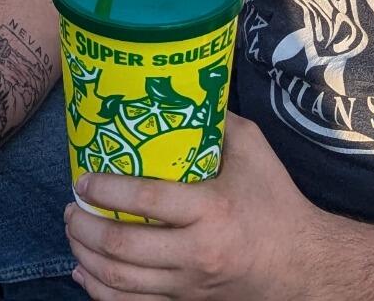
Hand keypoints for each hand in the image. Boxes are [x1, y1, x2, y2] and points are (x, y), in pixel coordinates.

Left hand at [66, 115, 339, 300]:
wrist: (302, 264)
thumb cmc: (276, 203)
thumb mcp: (254, 151)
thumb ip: (218, 122)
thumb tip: (183, 91)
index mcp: (212, 209)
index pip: (147, 199)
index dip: (106, 189)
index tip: (83, 179)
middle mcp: (197, 251)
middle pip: (123, 244)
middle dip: (85, 226)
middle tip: (71, 208)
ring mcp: (189, 284)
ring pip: (121, 279)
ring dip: (86, 256)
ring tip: (74, 233)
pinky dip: (100, 291)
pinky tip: (83, 271)